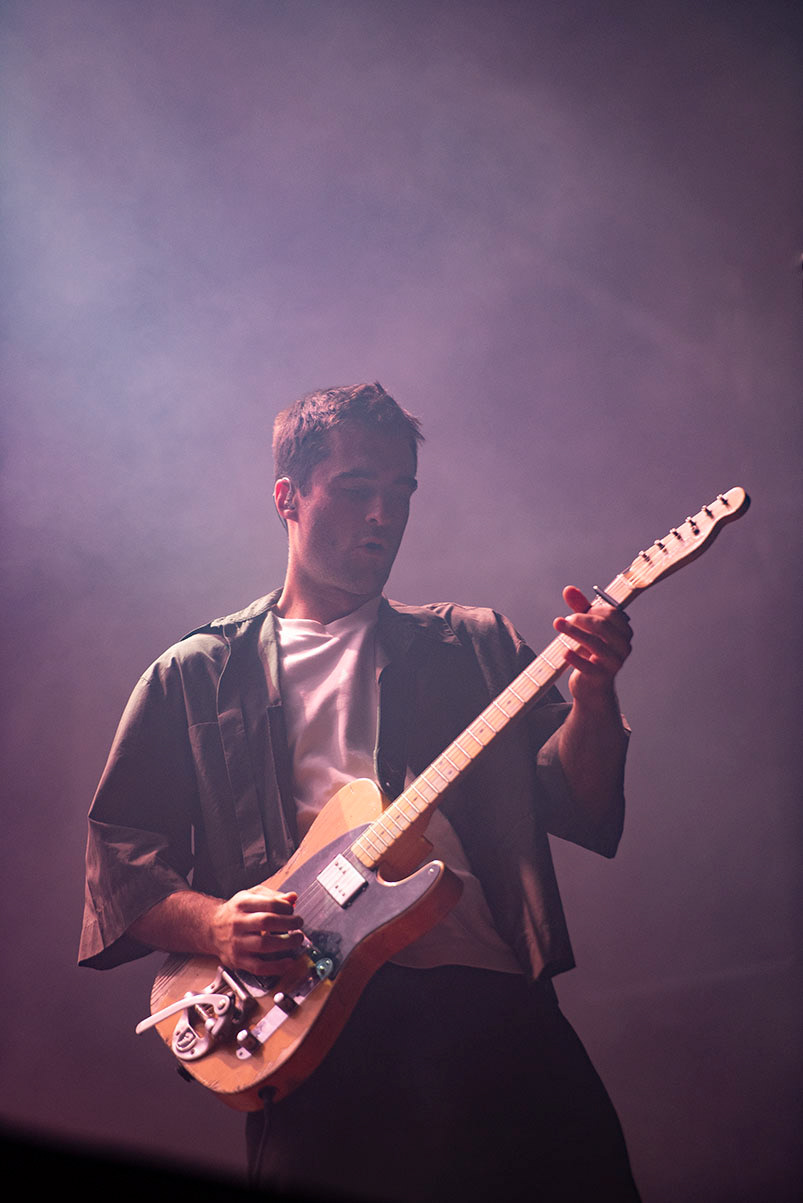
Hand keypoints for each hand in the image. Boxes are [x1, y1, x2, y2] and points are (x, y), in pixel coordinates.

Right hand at [210, 886, 303, 974]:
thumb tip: (292, 898)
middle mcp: (238, 923)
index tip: (292, 910)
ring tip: (297, 939)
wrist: (212, 928)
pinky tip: (288, 962)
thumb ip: (273, 896)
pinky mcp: (238, 960)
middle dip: (289, 923)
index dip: (286, 907)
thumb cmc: (236, 912)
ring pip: (264, 945)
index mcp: (242, 904)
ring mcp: (237, 943)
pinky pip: (259, 967)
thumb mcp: (251, 896)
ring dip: (286, 943)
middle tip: (299, 924)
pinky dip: (276, 967)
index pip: (269, 903)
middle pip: (267, 922)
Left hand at [553, 585, 631, 709]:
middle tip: (563, 620)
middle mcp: (623, 648)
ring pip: (594, 644)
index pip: (612, 614)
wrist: (591, 687)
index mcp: (624, 633)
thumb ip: (580, 608)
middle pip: (602, 627)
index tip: (576, 613)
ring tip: (558, 625)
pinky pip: (587, 665)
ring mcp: (614, 664)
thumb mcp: (587, 629)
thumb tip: (568, 589)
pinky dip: (574, 657)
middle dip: (580, 619)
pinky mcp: (601, 678)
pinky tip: (564, 651)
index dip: (592, 610)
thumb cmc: (591, 654)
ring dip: (573, 632)